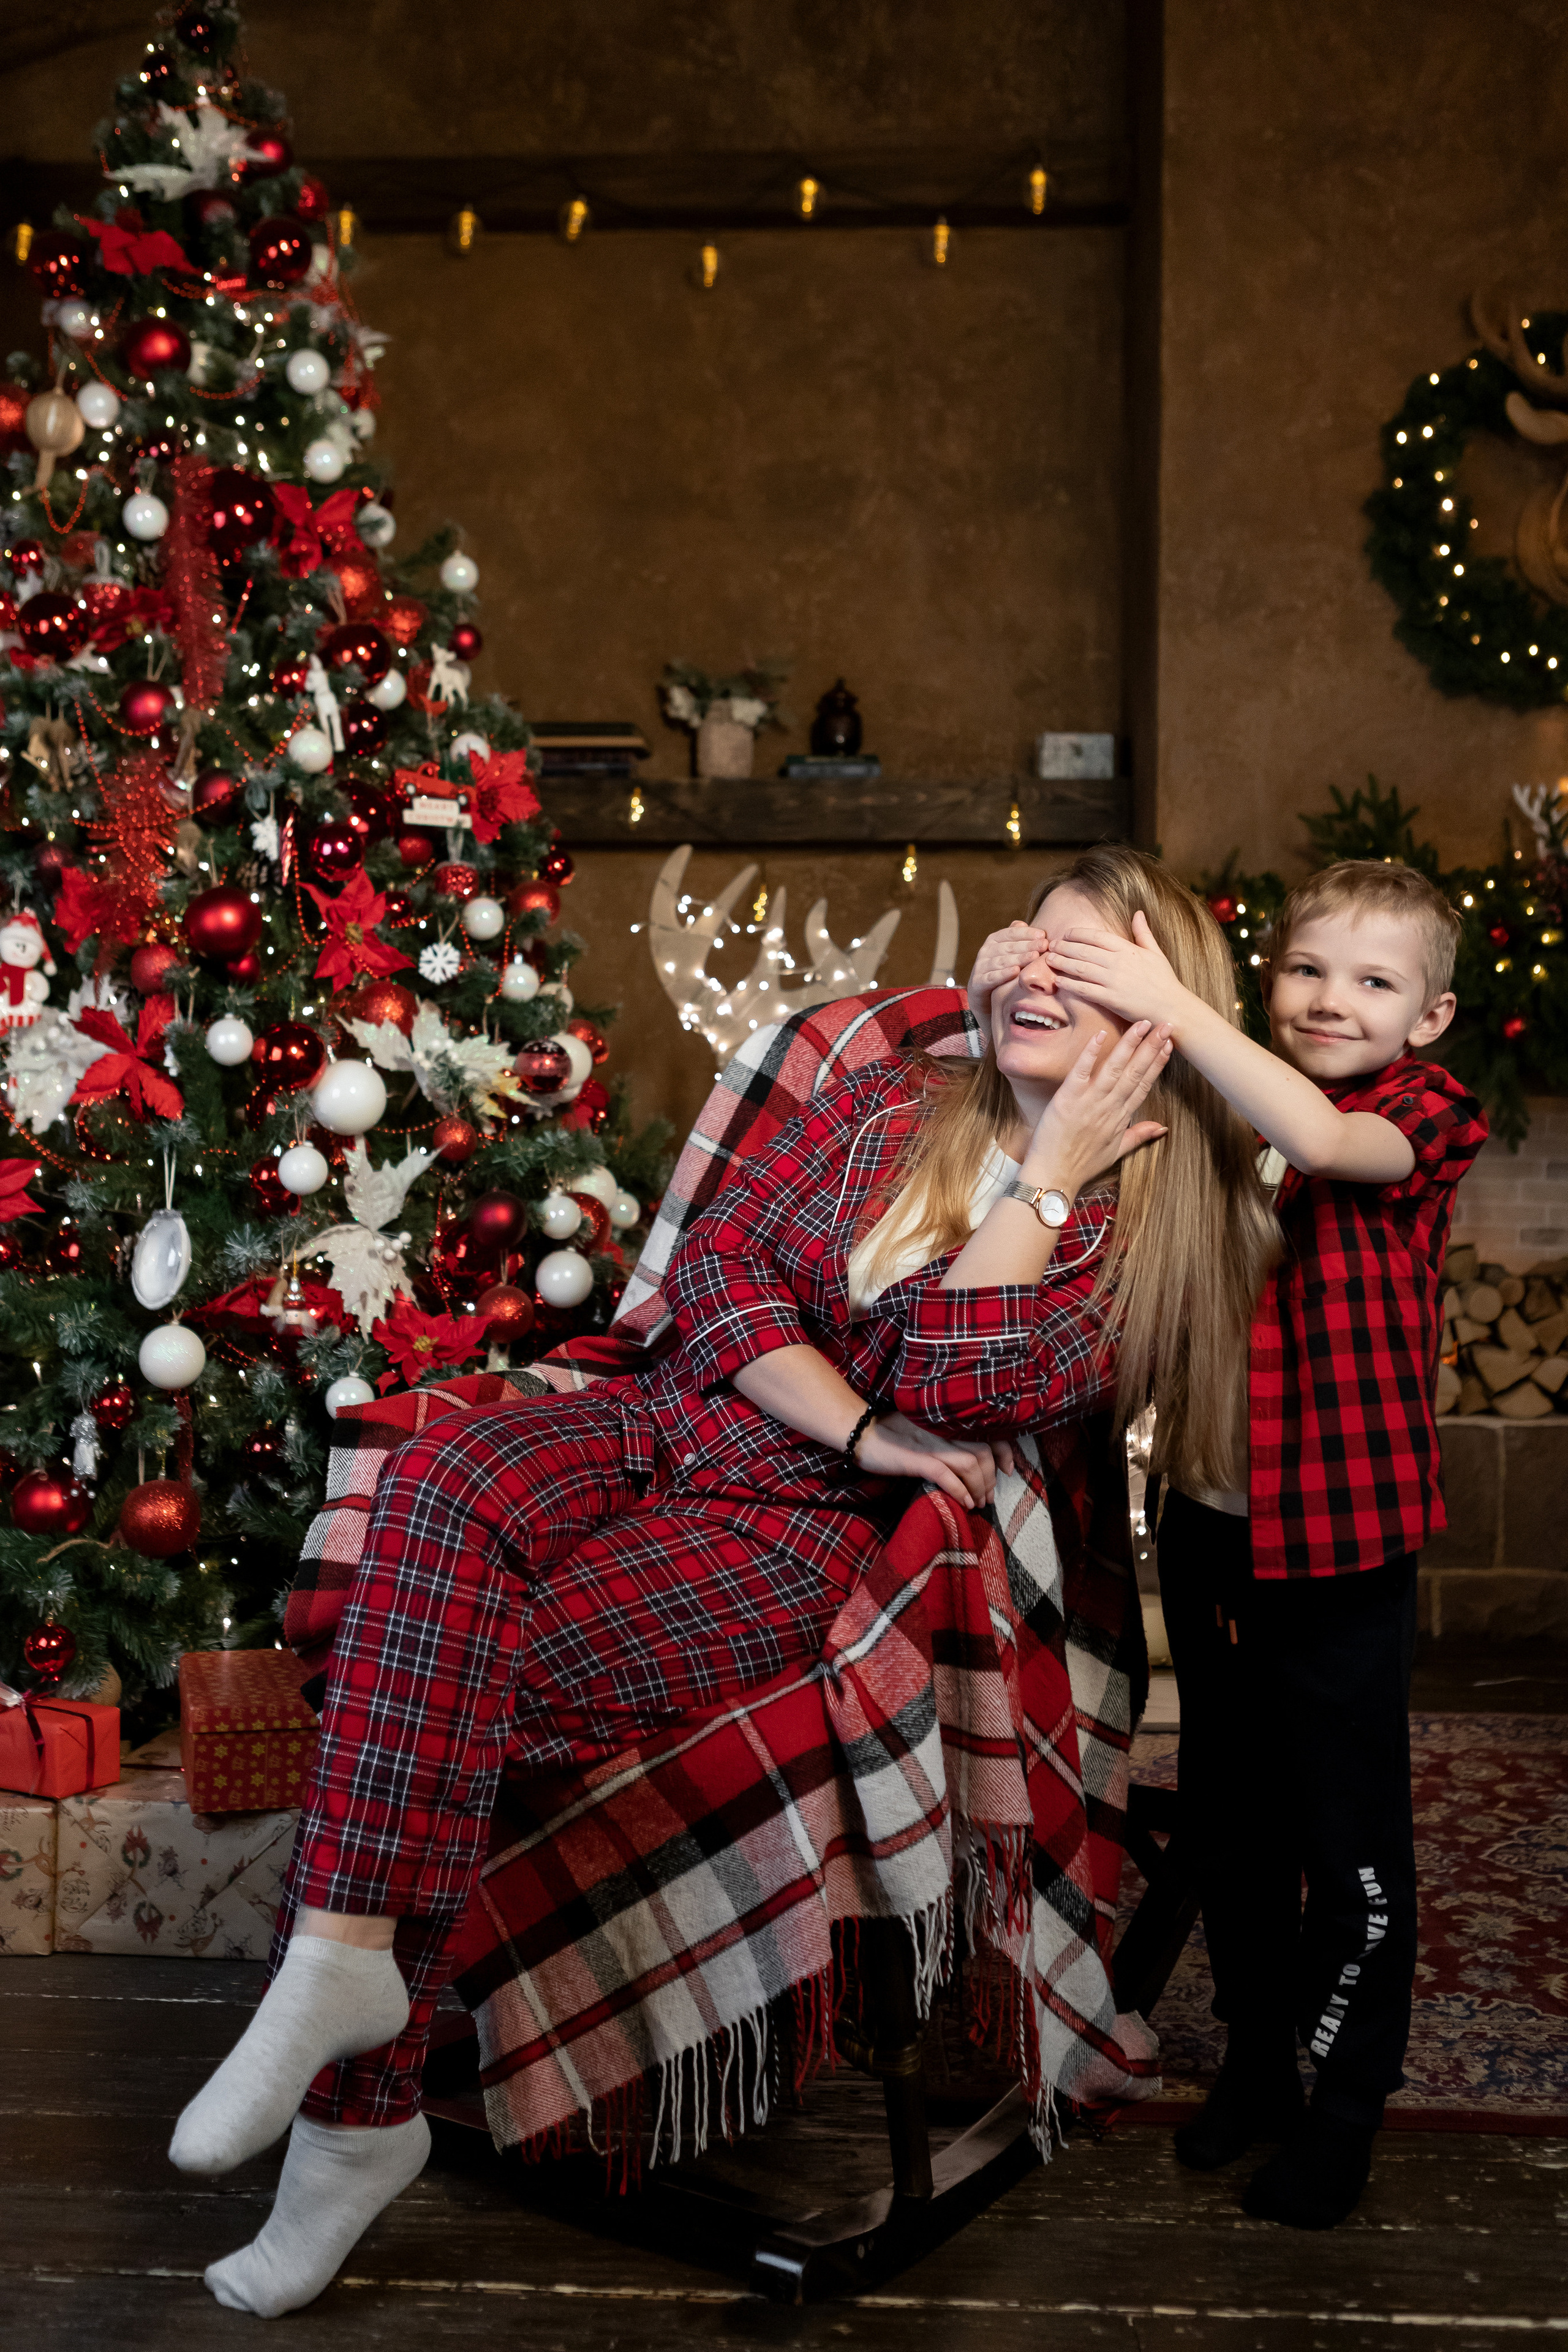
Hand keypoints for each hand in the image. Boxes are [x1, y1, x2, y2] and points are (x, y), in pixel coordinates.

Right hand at [856, 1410, 1015, 1509]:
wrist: (861, 1433)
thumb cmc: (891, 1434)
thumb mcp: (925, 1431)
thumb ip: (946, 1439)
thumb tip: (969, 1461)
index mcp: (948, 1423)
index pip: (989, 1432)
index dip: (1004, 1452)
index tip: (1008, 1471)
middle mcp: (945, 1430)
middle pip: (984, 1452)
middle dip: (991, 1479)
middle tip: (989, 1497)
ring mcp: (932, 1444)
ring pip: (971, 1464)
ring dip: (979, 1488)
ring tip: (977, 1503)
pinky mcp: (918, 1459)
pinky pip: (947, 1475)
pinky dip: (960, 1490)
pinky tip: (964, 1503)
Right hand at [966, 920, 1046, 1023]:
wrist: (982, 994)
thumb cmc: (1001, 970)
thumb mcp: (1008, 953)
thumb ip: (1014, 938)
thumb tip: (1022, 923)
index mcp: (993, 940)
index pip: (1011, 933)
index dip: (1027, 933)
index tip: (1043, 935)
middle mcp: (985, 951)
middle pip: (1008, 947)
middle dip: (1027, 945)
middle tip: (1044, 945)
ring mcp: (981, 966)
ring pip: (1002, 961)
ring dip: (1019, 958)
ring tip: (1034, 956)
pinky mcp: (978, 982)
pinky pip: (992, 977)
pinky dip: (1004, 974)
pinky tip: (1016, 971)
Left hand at [1024, 1018, 1171, 1191]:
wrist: (1053, 1177)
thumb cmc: (1081, 1166)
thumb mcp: (1115, 1151)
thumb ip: (1139, 1135)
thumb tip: (1162, 1127)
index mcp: (1121, 1117)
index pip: (1144, 1085)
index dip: (1157, 1064)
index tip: (1169, 1045)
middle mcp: (1109, 1107)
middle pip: (1136, 1072)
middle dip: (1152, 1047)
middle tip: (1166, 1024)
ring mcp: (1089, 1102)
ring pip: (1115, 1068)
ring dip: (1130, 1044)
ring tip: (1143, 1024)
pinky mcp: (1068, 1099)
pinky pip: (1081, 1072)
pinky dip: (1091, 1053)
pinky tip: (1100, 1034)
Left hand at [1044, 910, 1188, 1029]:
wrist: (1171, 1007)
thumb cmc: (1164, 980)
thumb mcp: (1156, 952)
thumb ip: (1143, 932)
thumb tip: (1138, 913)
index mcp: (1128, 949)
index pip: (1097, 936)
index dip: (1078, 934)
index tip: (1066, 934)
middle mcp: (1118, 962)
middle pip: (1084, 951)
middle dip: (1064, 947)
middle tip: (1051, 945)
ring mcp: (1114, 981)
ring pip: (1081, 968)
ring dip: (1062, 963)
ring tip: (1049, 959)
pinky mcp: (1111, 999)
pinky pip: (1084, 989)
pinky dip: (1069, 984)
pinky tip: (1058, 981)